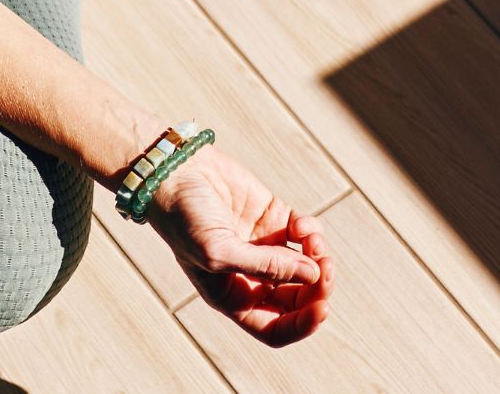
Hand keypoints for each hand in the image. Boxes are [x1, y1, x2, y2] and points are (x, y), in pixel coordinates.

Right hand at [144, 144, 333, 346]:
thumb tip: (314, 275)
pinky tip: (301, 225)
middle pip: (298, 298)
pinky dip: (311, 231)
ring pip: (308, 265)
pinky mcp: (273, 217)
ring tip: (312, 241)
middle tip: (325, 269)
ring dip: (319, 257)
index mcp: (233, 296)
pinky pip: (306, 233)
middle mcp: (251, 276)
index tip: (322, 308)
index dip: (302, 325)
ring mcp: (264, 246)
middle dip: (317, 289)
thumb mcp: (218, 251)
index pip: (275, 327)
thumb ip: (266, 267)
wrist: (174, 172)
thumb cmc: (183, 218)